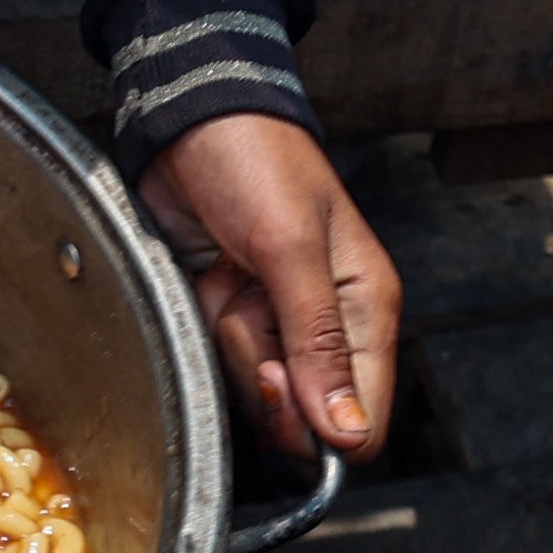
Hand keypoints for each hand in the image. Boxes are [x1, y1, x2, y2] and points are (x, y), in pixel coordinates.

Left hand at [133, 113, 397, 458]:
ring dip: (227, 336)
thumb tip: (347, 431)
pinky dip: (202, 323)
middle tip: (247, 304)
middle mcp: (326, 324)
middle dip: (263, 369)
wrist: (186, 121)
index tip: (279, 376)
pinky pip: (215, 356)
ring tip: (229, 275)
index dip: (319, 424)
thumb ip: (318, 341)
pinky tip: (208, 279)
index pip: (363, 420)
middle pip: (301, 413)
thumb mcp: (290, 245)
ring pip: (252, 388)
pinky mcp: (230, 314)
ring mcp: (274, 321)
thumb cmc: (254, 158)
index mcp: (366, 308)